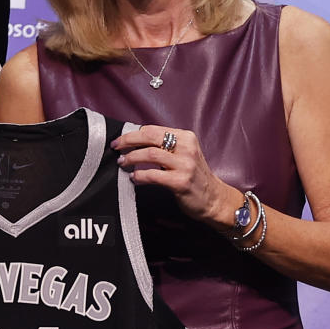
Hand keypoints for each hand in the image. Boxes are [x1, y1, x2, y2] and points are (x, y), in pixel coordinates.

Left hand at [112, 124, 233, 226]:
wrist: (214, 199)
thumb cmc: (195, 177)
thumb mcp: (184, 154)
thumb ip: (166, 146)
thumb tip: (136, 142)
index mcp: (186, 137)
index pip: (153, 129)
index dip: (133, 133)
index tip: (121, 140)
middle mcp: (187, 147)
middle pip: (149, 137)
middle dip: (128, 141)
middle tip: (116, 148)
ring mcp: (185, 164)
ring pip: (149, 154)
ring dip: (131, 158)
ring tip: (122, 163)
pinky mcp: (180, 181)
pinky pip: (152, 175)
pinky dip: (139, 176)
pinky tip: (134, 178)